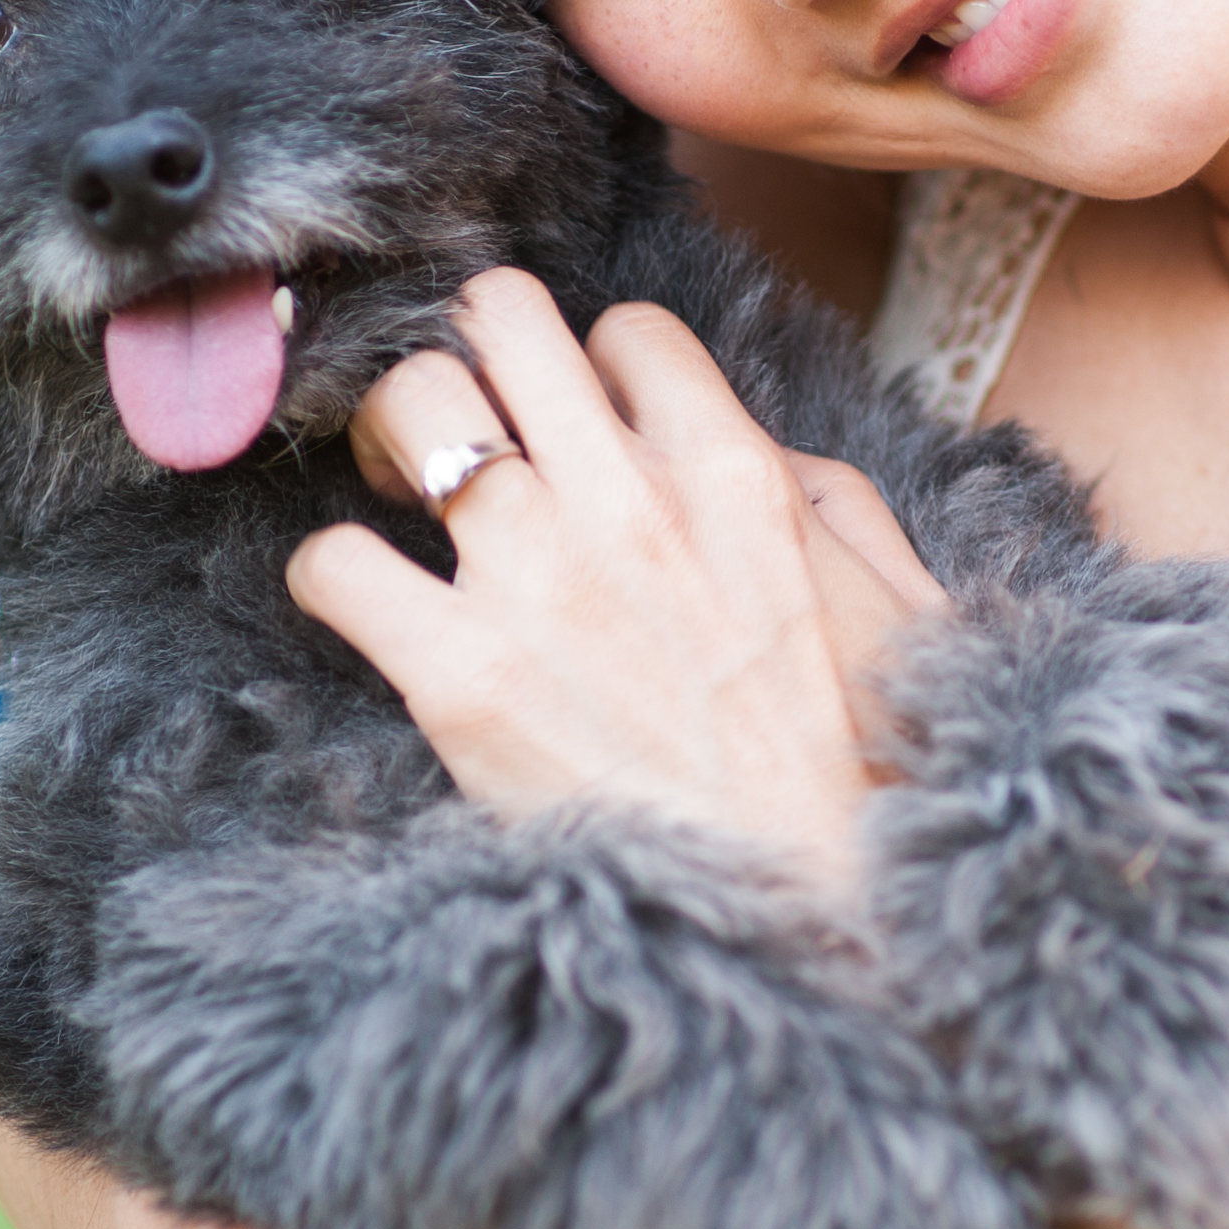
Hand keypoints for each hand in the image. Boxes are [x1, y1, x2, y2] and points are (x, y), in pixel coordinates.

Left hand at [285, 267, 943, 877]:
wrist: (813, 908)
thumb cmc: (865, 764)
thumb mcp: (897, 599)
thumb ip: (829, 498)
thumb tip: (760, 450)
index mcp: (733, 472)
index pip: (625, 331)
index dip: (595, 370)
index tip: (585, 429)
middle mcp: (627, 499)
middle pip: (499, 320)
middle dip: (470, 353)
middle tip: (464, 420)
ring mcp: (534, 580)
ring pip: (408, 406)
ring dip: (390, 438)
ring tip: (399, 491)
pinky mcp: (458, 675)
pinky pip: (335, 564)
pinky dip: (330, 575)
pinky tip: (366, 605)